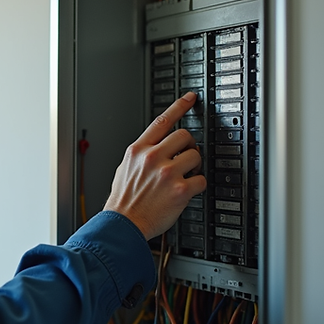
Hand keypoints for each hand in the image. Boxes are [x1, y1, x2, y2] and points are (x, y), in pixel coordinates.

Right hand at [104, 92, 205, 239]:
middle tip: (186, 156)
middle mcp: (153, 158)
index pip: (162, 121)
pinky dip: (197, 185)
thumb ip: (141, 155)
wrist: (123, 225)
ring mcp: (167, 173)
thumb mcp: (124, 168)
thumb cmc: (123, 201)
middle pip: (184, 135)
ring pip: (196, 155)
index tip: (190, 98)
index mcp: (138, 150)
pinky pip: (201, 179)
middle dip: (188, 145)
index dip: (179, 106)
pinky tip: (187, 191)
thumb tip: (156, 147)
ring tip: (185, 176)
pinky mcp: (180, 190)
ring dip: (194, 165)